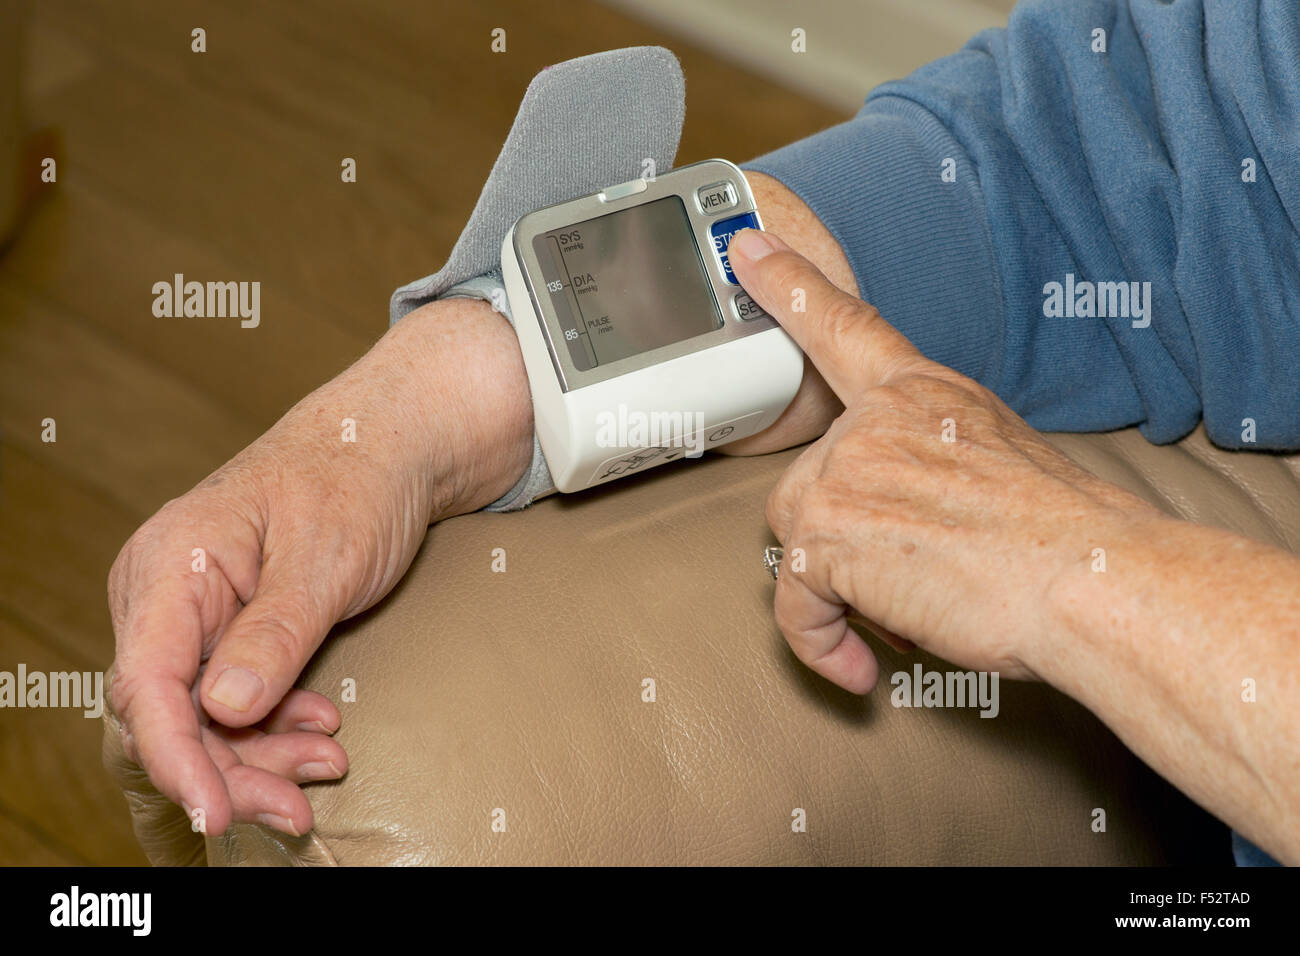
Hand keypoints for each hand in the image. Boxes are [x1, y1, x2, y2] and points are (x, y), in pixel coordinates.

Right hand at [107, 297, 532, 836]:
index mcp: (171, 565)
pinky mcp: (228, 629)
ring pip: (204, 715)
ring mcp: (194, 613)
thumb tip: (222, 711)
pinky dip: (275, 726)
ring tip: (328, 764)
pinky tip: (321, 731)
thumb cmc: (357, 480)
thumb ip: (274, 633)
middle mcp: (165, 594)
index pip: (147, 684)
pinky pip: (234, 696)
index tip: (218, 812)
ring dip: (260, 754)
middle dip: (231, 769)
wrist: (390, 444)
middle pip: (171, 713)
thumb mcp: (326, 558)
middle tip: (297, 809)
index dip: (176, 758)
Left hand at [728, 229, 1161, 692]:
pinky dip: (819, 642)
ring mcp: (846, 474)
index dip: (790, 282)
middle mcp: (875, 422)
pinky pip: (794, 602)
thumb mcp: (1004, 455)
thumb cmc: (1067, 535)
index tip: (746, 246)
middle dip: (843, 537)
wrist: (1088, 577)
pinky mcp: (827, 537)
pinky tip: (856, 665)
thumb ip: (937, 456)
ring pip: (799, 539)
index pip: (844, 324)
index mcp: (923, 392)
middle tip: (908, 572)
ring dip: (839, 588)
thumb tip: (907, 504)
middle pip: (808, 483)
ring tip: (909, 611)